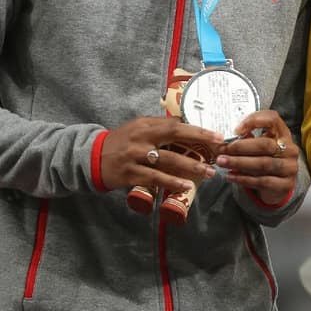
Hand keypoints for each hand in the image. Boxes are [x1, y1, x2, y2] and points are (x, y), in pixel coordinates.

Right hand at [101, 117, 221, 191]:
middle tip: (218, 152)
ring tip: (208, 173)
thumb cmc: (122, 141)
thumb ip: (160, 126)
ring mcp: (135, 157)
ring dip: (190, 167)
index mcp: (146, 125)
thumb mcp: (139, 128)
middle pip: (174, 138)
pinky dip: (171, 183)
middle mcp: (141, 139)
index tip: (217, 136)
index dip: (198, 131)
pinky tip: (185, 186)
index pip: (176, 125)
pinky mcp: (130, 174)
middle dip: (199, 145)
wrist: (91, 156)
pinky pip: (154, 179)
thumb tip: (186, 123)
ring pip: (167, 161)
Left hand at [217, 110, 298, 204]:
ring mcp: (290, 167)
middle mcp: (291, 149)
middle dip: (240, 147)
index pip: (273, 119)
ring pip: (263, 164)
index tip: (236, 130)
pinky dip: (243, 178)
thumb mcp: (261, 148)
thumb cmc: (265, 161)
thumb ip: (249, 140)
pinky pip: (262, 181)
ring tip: (222, 162)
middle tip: (222, 150)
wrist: (278, 186)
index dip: (254, 121)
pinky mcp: (286, 185)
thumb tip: (226, 140)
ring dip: (239, 163)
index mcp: (284, 134)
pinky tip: (230, 176)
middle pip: (265, 144)